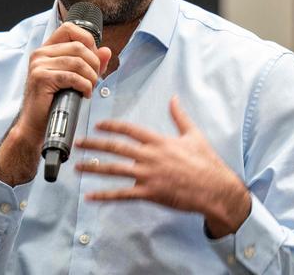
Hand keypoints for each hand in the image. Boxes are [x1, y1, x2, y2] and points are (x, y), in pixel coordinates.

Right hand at [0, 22, 111, 185]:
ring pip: (78, 62)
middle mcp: (40, 53)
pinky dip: (84, 86)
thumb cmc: (54, 101)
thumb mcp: (75, 78)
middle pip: (79, 46)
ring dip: (91, 77)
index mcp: (46, 50)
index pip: (70, 29)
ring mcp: (39, 65)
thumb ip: (91, 63)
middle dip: (94, 64)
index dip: (87, 40)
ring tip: (90, 88)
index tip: (93, 58)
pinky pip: (73, 77)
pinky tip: (84, 94)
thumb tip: (106, 51)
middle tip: (95, 79)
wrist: (37, 124)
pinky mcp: (41, 78)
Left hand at [75, 96, 250, 237]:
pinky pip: (122, 194)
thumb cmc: (206, 162)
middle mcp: (150, 156)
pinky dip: (104, 195)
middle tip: (77, 144)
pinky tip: (90, 196)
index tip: (97, 124)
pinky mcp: (150, 193)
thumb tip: (174, 98)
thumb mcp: (193, 135)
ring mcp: (149, 175)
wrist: (216, 189)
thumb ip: (180, 116)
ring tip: (77, 167)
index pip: (129, 129)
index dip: (111, 126)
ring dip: (93, 168)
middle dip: (94, 144)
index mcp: (158, 141)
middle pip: (116, 147)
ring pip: (114, 170)